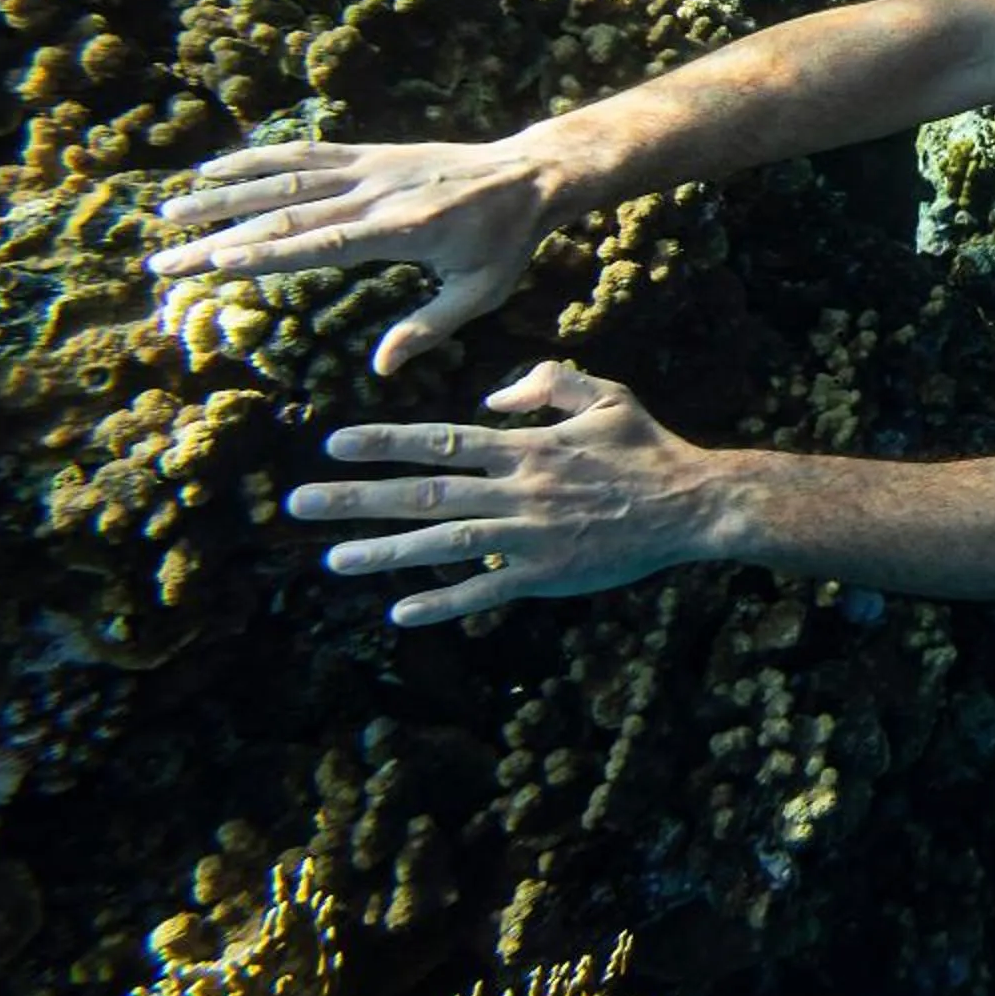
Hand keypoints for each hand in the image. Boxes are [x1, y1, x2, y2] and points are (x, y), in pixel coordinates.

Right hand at [149, 137, 566, 375]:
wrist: (531, 175)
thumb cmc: (507, 242)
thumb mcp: (482, 292)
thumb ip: (429, 328)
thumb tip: (379, 367)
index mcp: (403, 230)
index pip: (321, 244)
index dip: (265, 253)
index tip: (214, 263)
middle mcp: (378, 192)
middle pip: (286, 213)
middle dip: (221, 236)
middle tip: (166, 259)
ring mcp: (371, 168)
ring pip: (285, 177)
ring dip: (224, 194)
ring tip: (171, 212)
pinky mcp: (370, 153)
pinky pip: (306, 153)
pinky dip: (259, 158)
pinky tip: (216, 168)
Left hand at [290, 363, 725, 626]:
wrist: (694, 504)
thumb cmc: (649, 449)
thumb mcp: (606, 396)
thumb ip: (549, 383)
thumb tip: (491, 400)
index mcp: (528, 447)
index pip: (441, 441)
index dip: (384, 442)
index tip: (334, 444)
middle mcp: (519, 490)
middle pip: (424, 492)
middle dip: (357, 497)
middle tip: (300, 502)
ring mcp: (529, 535)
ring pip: (442, 543)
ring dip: (384, 551)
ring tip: (333, 557)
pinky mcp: (547, 573)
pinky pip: (485, 590)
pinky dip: (443, 602)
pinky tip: (400, 612)